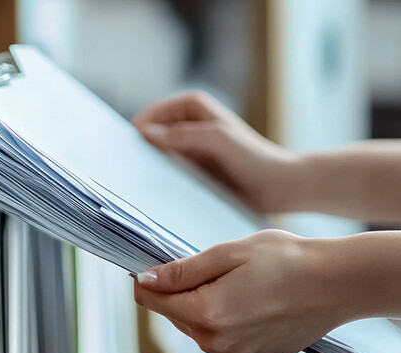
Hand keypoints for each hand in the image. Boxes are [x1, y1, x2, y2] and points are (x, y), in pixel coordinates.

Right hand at [132, 91, 301, 213]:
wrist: (281, 187)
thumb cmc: (255, 158)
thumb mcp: (219, 140)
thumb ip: (183, 135)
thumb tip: (146, 133)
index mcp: (192, 106)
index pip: (151, 115)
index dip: (134, 132)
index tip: (119, 154)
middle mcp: (188, 123)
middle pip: (150, 134)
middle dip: (136, 151)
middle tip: (119, 174)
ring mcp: (189, 147)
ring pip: (157, 155)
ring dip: (146, 168)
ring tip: (130, 188)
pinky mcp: (194, 169)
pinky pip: (168, 172)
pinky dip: (158, 181)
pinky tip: (150, 197)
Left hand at [133, 229, 350, 352]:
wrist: (336, 285)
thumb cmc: (287, 261)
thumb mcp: (229, 253)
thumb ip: (183, 270)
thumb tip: (145, 280)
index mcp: (207, 313)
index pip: (152, 301)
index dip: (150, 280)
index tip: (162, 263)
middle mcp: (217, 344)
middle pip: (176, 315)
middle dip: (186, 292)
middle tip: (222, 269)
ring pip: (199, 329)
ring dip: (208, 307)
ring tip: (244, 284)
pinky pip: (224, 341)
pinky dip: (230, 322)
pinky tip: (255, 303)